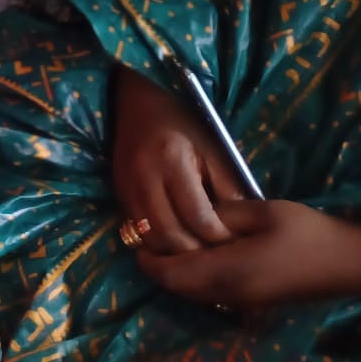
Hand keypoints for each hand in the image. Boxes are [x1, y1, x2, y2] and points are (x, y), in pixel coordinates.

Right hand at [111, 66, 244, 252]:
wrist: (133, 104)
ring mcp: (127, 189)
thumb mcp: (212, 148)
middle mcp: (145, 178)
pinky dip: (159, 244)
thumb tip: (242, 227)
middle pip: (171, 234)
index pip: (197, 215)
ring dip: (175, 253)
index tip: (236, 242)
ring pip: (151, 239)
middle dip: (197, 253)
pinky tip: (177, 243)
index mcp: (173, 161)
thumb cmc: (180, 122)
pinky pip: (138, 232)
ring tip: (198, 255)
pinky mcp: (119, 196)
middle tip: (219, 257)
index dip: (218, 236)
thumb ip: (227, 186)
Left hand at [140, 200, 360, 311]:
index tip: (136, 237)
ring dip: (176, 274)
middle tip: (148, 239)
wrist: (346, 264)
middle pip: (178, 288)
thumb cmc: (305, 234)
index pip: (172, 274)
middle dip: (158, 267)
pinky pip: (210, 293)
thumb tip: (195, 215)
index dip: (149, 260)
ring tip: (169, 243)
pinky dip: (195, 278)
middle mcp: (229, 294)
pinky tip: (199, 254)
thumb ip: (222, 214)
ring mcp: (242, 302)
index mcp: (227, 272)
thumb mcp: (261, 212)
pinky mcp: (253, 302)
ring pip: (194, 294)